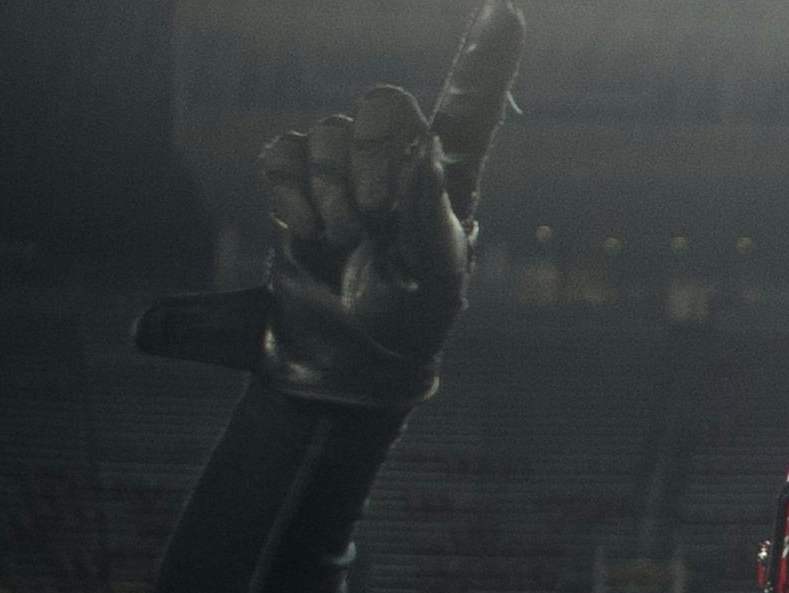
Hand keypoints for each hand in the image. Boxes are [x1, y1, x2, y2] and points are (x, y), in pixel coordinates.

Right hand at [133, 0, 524, 410]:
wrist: (350, 361)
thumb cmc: (411, 325)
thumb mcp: (438, 280)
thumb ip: (431, 214)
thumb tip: (419, 151)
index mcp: (448, 183)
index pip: (468, 111)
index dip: (485, 60)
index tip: (506, 12)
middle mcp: (399, 166)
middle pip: (382, 103)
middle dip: (372, 153)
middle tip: (372, 218)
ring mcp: (346, 173)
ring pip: (326, 133)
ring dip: (331, 191)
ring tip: (346, 240)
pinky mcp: (298, 188)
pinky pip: (281, 153)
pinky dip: (288, 192)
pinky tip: (306, 231)